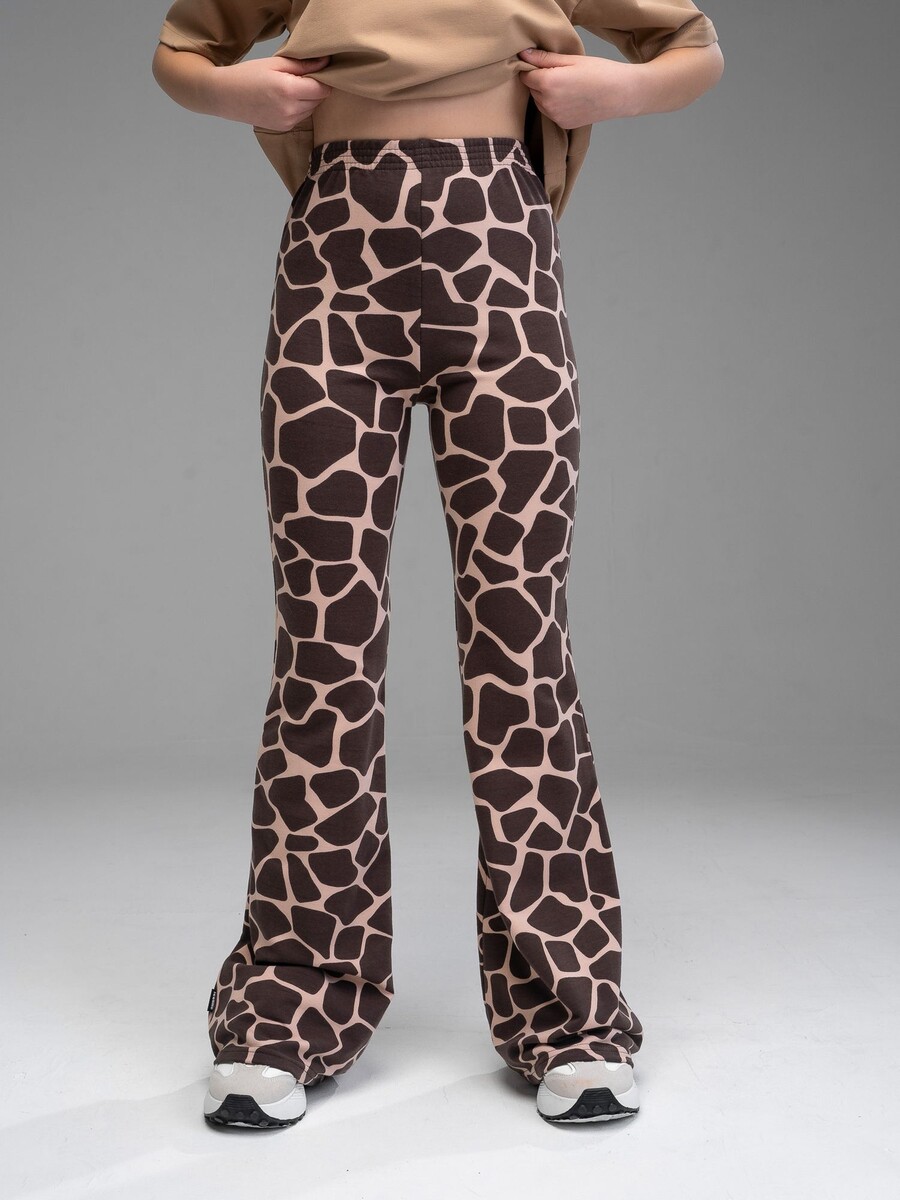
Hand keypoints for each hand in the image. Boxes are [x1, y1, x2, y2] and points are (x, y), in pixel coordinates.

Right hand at [208, 54, 333, 129]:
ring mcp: (288, 122)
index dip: (324, 79)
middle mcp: (291, 110)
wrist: (225, 96)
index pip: (323, 89)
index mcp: (289, 90)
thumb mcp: (275, 63)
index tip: (318, 70)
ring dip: (308, 99)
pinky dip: (299, 108)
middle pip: (319, 100)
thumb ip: (303, 65)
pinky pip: (301, 117)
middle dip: (315, 88)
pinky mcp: (284, 128)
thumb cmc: (248, 74)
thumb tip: (326, 62)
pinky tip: (284, 99)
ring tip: (290, 87)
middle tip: (300, 77)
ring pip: (311, 109)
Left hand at [517, 47, 640, 125]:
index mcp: (548, 83)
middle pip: (532, 90)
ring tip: (567, 85)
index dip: (532, 68)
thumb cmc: (599, 72)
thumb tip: (523, 54)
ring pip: (540, 102)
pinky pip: (550, 113)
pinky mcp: (563, 124)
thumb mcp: (571, 59)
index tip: (544, 63)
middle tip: (560, 73)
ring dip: (546, 94)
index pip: (525, 76)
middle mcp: (547, 103)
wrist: (621, 94)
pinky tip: (571, 97)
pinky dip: (554, 105)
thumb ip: (544, 58)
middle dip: (539, 81)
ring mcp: (555, 117)